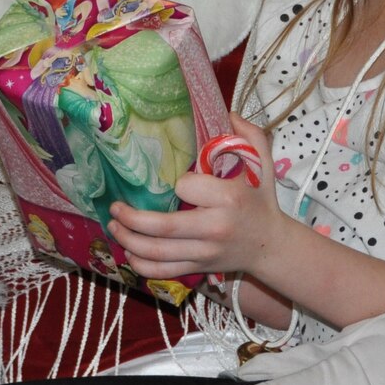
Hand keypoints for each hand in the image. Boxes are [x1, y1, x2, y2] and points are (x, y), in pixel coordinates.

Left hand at [110, 116, 289, 280]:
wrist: (271, 245)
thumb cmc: (262, 200)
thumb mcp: (263, 164)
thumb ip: (249, 136)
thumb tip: (230, 113)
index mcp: (227, 199)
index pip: (186, 188)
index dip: (178, 183)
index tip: (179, 181)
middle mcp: (214, 228)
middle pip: (163, 227)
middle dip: (131, 218)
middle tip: (115, 207)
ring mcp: (205, 252)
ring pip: (157, 252)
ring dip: (128, 240)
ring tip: (114, 226)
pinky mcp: (199, 267)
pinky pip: (164, 272)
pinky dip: (142, 265)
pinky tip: (129, 253)